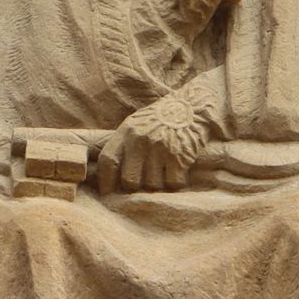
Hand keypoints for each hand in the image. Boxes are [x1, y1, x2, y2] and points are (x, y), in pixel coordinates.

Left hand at [97, 92, 211, 193]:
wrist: (193, 105)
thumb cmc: (162, 119)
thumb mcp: (138, 124)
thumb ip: (124, 144)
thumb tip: (110, 175)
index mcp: (127, 131)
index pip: (108, 161)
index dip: (105, 181)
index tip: (108, 193)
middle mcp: (140, 140)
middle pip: (129, 180)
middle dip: (136, 187)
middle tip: (145, 181)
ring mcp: (159, 148)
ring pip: (152, 185)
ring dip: (159, 183)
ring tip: (165, 169)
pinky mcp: (178, 156)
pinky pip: (173, 183)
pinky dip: (176, 181)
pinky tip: (178, 169)